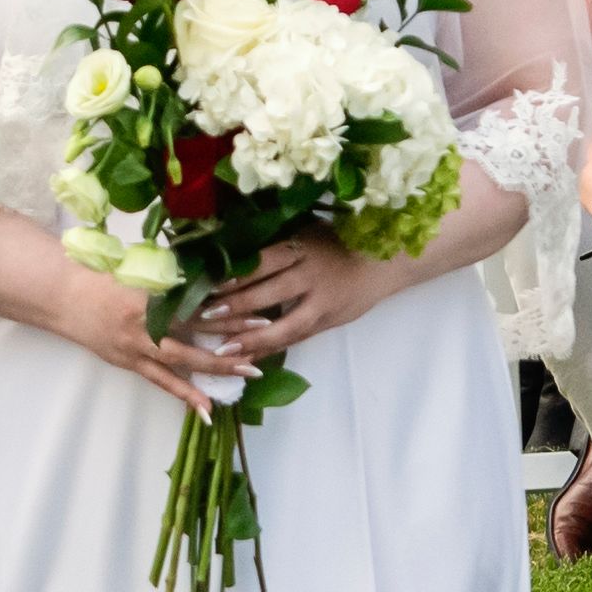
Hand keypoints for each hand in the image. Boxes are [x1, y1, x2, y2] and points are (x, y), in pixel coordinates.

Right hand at [48, 268, 249, 407]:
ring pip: (184, 359)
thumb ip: (170, 277)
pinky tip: (207, 410)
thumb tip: (206, 277)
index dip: (228, 304)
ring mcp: (137, 345)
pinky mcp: (129, 362)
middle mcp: (147, 320)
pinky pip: (162, 381)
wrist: (62, 295)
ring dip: (217, 367)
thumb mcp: (138, 269)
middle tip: (265, 337)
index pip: (197, 299)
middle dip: (232, 335)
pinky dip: (185, 394)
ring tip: (248, 374)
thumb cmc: (100, 275)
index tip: (256, 304)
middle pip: (197, 330)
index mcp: (151, 292)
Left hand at [199, 227, 388, 362]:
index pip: (266, 261)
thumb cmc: (339, 241)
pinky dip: (272, 348)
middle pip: (271, 292)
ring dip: (253, 338)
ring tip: (223, 349)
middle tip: (205, 316)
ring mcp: (323, 303)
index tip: (210, 284)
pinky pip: (297, 338)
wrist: (386, 261)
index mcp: (305, 246)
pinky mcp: (329, 322)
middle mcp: (313, 275)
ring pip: (286, 325)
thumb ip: (278, 244)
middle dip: (237, 306)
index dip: (238, 274)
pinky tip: (248, 358)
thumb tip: (231, 253)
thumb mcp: (309, 232)